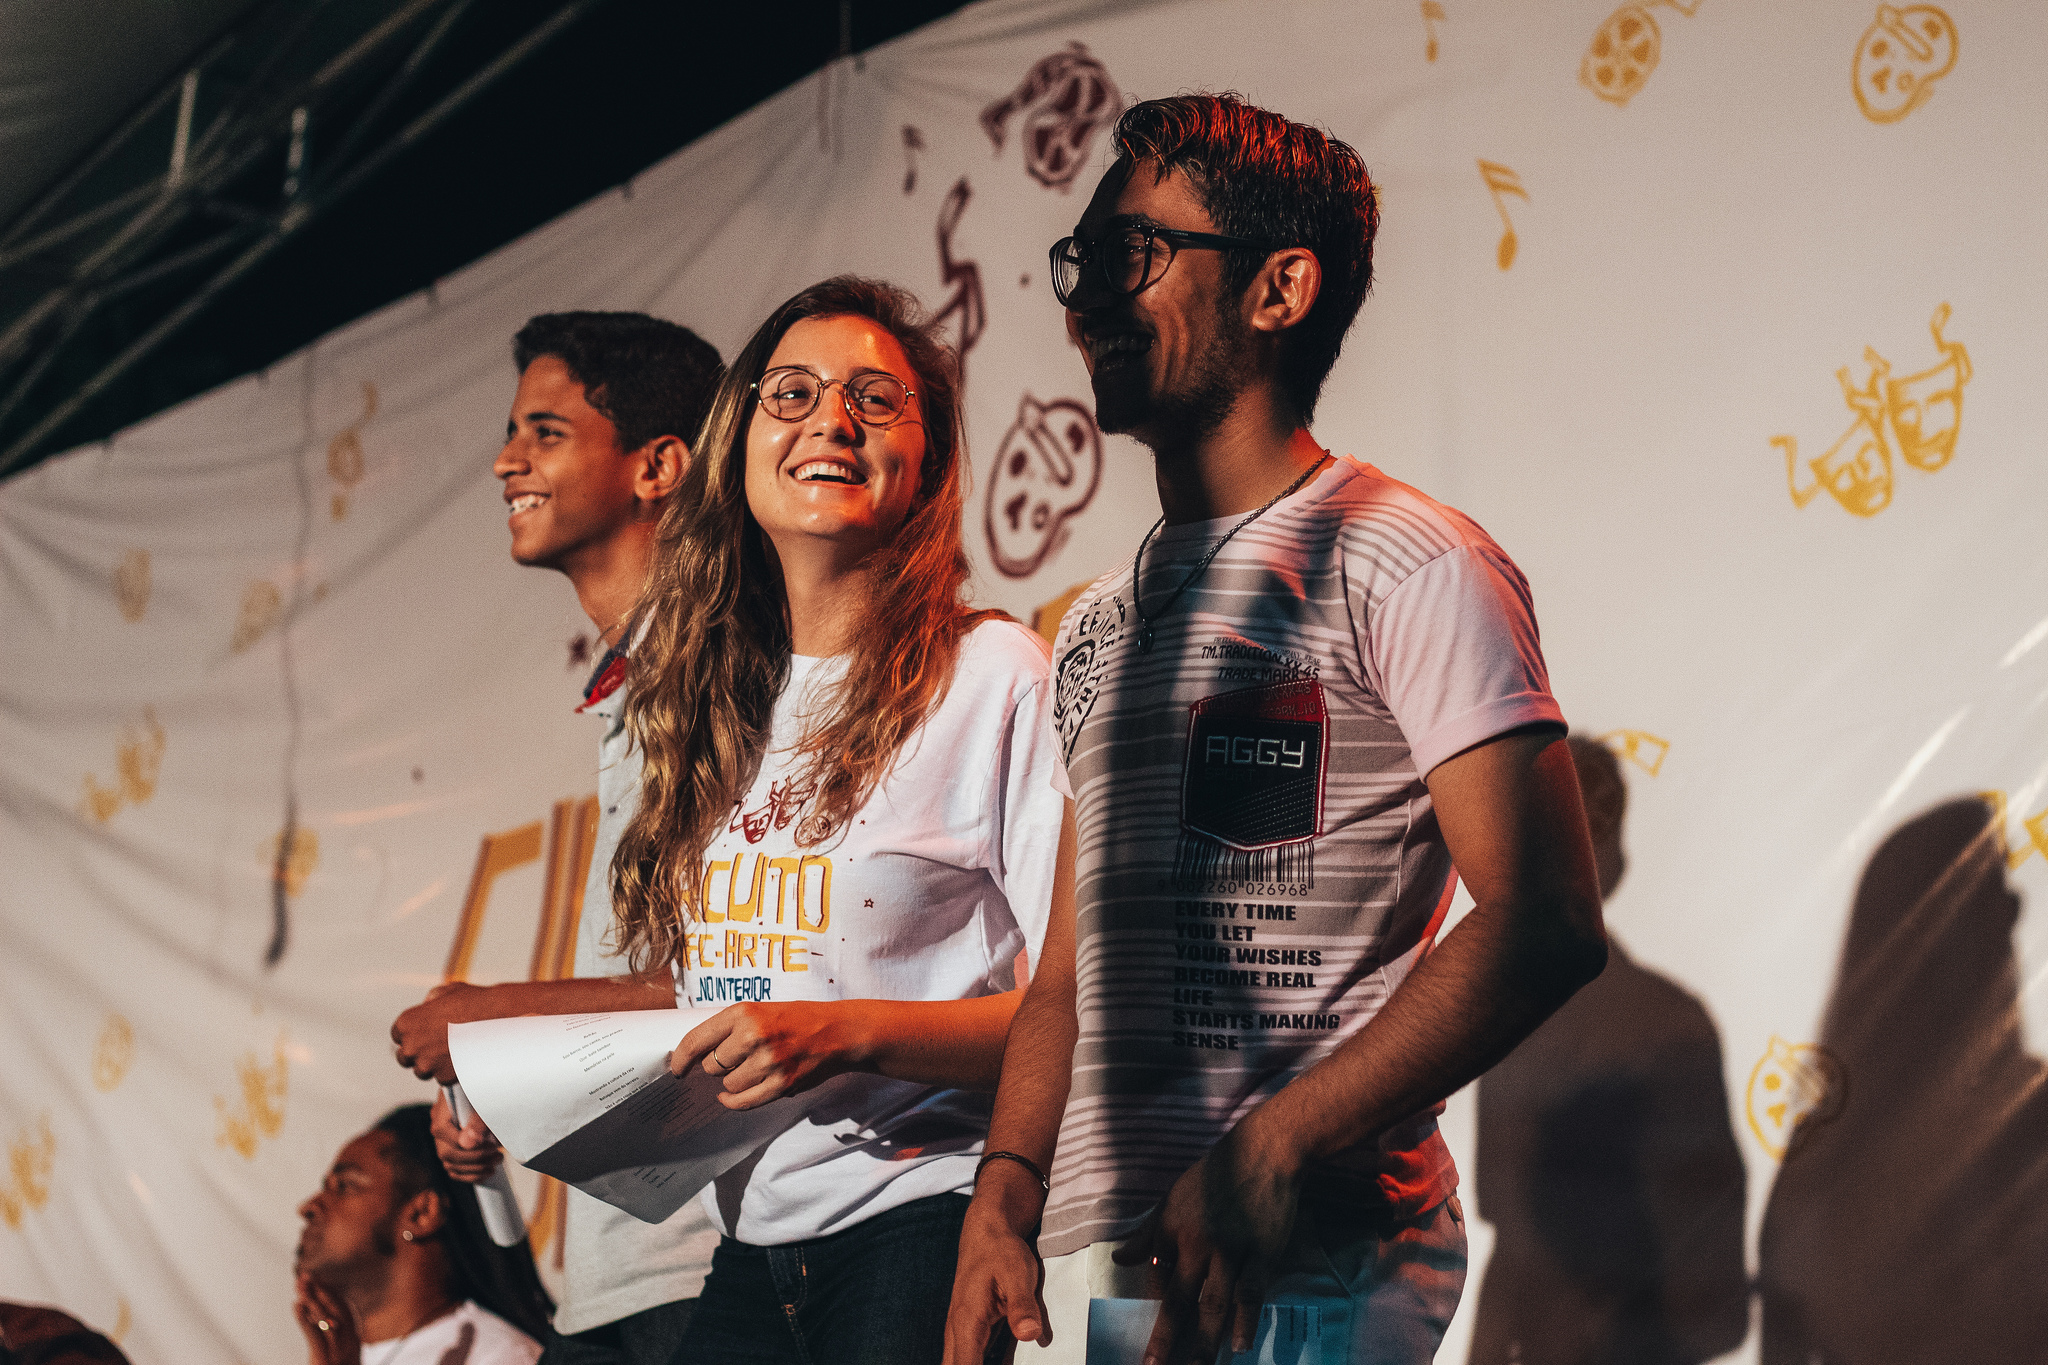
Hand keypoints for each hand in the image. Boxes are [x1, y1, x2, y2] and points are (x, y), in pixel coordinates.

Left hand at [293, 1273, 361, 1364]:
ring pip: (326, 1318)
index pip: (345, 1309)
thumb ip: (335, 1341)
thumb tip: (323, 1323)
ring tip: (299, 1287)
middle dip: (320, 1290)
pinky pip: (314, 1335)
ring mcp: (338, 1352)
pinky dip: (304, 1319)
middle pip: (335, 1309)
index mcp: (355, 1341)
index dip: (332, 1293)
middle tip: (305, 1276)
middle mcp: (349, 1343)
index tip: (319, 1280)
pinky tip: (296, 1306)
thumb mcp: (342, 1359)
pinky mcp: (323, 1360)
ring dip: (312, 1300)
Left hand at [390, 982, 494, 1082]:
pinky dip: (451, 1071)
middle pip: (405, 1057)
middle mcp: (411, 1046)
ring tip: (454, 1051)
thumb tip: (427, 1006)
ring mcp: (426, 1064)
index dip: (413, 1034)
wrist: (500, 1019)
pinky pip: (442, 1078)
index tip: (425, 1034)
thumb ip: (431, 1001)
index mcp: (406, 1023)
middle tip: (438, 1045)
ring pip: (423, 1071)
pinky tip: (465, 1057)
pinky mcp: (443, 1078)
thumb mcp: (448, 991)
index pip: (397, 1035)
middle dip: (419, 1052)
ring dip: (434, 1065)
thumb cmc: (476, 1002)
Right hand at [430, 1085, 502, 1182]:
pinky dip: (471, 1175)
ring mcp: (444, 1140)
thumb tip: (468, 1144)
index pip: (441, 1131)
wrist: (493, 1088)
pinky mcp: (452, 1150)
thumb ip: (478, 1120)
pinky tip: (488, 1172)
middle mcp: (439, 1125)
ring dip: (476, 1168)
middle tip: (498, 1155)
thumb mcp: (487, 1100)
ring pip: (450, 1164)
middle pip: (446, 1153)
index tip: (491, 1144)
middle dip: (474, 1158)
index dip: (464, 1142)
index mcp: (443, 1108)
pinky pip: (454, 1170)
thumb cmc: (491, 1090)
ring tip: (498, 1160)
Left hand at [669, 1001, 871, 1109]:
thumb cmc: (795, 1019)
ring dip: (733, 1083)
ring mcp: (768, 1061)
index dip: (681, 1059)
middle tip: (732, 1061)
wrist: (837, 1031)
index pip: (697, 1040)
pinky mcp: (782, 1083)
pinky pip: (744, 1102)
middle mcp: (753, 1035)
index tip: (676, 1069)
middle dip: (716, 1068)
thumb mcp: (759, 1010)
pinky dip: (735, 1101)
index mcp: (743, 1012)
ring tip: (750, 1070)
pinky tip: (733, 1096)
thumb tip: (695, 1055)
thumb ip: (729, 1029)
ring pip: (728, 1085)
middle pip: (711, 1066)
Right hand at [942, 1164, 1048, 1364]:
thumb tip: (1030, 1335)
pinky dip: (981, 1364)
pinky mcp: (973, 1331)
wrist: (988, 1230)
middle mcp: (959, 1332)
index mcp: (966, 1323)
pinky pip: (971, 1360)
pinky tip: (1005, 1362)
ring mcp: (964, 1333)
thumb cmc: (1001, 1250)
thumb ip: (1022, 1305)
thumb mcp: (1018, 1273)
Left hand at [1111, 1123, 1301, 1364]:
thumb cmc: (1215, 1175)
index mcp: (1170, 1228)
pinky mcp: (1263, 1251)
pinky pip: (1251, 1292)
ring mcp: (1231, 1248)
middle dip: (1166, 1338)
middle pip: (1180, 1300)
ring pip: (1214, 1303)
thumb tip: (1118, 1260)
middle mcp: (1196, 1242)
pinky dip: (1245, 1320)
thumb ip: (1147, 1232)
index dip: (1150, 1316)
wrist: (1264, 1151)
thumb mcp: (1172, 1197)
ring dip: (1205, 1341)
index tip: (1146, 1346)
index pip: (1157, 1281)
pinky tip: (1240, 1345)